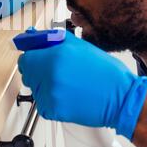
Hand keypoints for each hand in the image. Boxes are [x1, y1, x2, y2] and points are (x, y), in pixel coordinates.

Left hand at [17, 31, 146, 139]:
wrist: (120, 98)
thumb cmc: (105, 73)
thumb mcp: (80, 46)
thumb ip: (52, 40)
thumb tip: (33, 36)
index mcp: (56, 56)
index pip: (26, 58)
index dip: (32, 58)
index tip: (37, 60)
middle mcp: (50, 74)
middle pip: (28, 74)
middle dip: (38, 72)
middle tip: (58, 74)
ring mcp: (50, 93)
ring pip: (35, 89)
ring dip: (45, 87)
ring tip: (67, 85)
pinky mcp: (53, 110)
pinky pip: (42, 104)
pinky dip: (51, 102)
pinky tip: (68, 97)